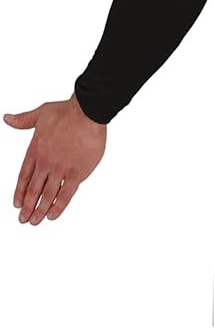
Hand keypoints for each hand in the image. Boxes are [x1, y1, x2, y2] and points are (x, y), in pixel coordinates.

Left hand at [3, 93, 106, 223]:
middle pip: (33, 190)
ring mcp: (61, 169)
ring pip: (47, 195)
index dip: (19, 192)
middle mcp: (46, 162)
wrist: (86, 113)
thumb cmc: (66, 112)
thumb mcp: (40, 114)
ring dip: (39, 210)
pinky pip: (66, 194)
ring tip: (35, 221)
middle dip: (27, 207)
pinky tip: (52, 215)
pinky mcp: (77, 173)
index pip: (23, 176)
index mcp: (35, 150)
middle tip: (23, 219)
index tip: (17, 204)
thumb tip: (7, 118)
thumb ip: (23, 120)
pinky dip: (58, 206)